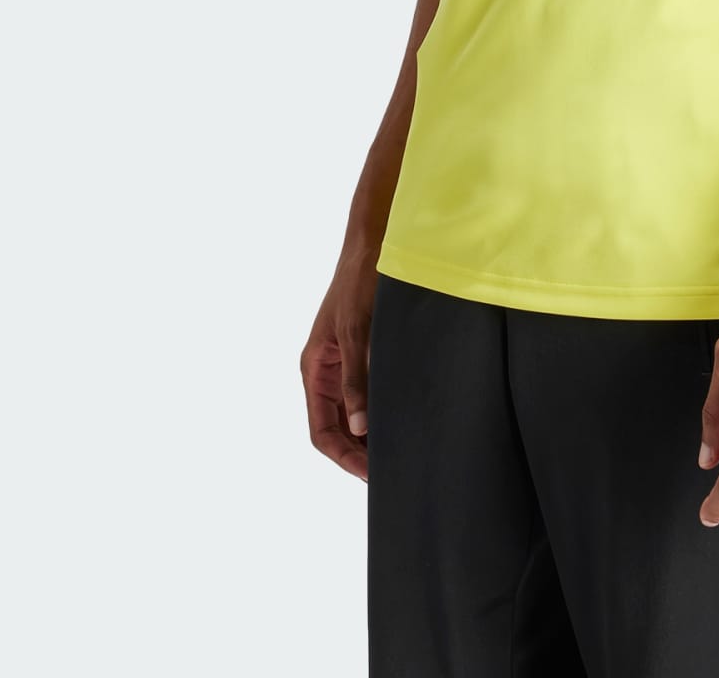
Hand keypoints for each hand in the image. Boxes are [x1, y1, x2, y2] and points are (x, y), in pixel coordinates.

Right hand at [300, 249, 376, 479]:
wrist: (375, 245)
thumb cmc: (359, 282)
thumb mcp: (356, 332)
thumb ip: (357, 379)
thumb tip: (361, 425)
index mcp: (315, 369)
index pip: (321, 431)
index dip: (343, 456)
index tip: (369, 473)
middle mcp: (327, 372)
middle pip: (337, 428)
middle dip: (358, 451)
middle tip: (389, 470)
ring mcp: (346, 364)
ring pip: (354, 414)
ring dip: (370, 434)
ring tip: (397, 452)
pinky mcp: (365, 355)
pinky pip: (369, 393)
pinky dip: (381, 411)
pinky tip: (403, 420)